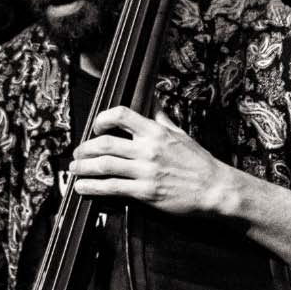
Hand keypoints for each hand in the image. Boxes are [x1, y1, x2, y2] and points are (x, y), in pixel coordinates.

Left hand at [69, 105, 231, 216]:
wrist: (216, 189)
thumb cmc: (199, 162)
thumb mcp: (180, 132)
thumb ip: (160, 116)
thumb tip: (151, 98)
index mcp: (156, 132)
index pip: (121, 114)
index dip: (102, 119)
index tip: (95, 127)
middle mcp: (148, 149)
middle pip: (105, 143)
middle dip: (85, 147)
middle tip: (77, 152)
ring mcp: (146, 171)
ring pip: (104, 165)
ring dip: (83, 167)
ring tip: (74, 169)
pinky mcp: (145, 192)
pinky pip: (112, 188)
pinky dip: (92, 187)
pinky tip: (82, 188)